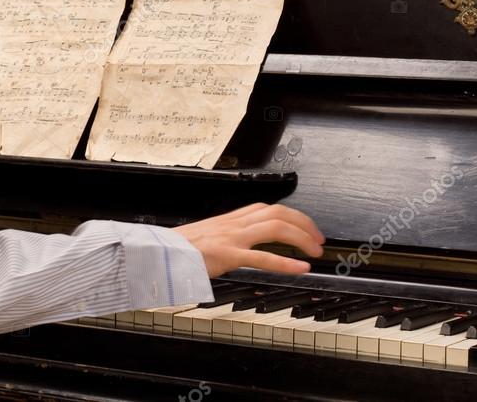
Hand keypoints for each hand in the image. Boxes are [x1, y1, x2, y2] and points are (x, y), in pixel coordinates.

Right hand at [174, 202, 324, 276]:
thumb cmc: (179, 248)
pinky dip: (286, 262)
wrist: (158, 252)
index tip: (307, 228)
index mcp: (231, 219)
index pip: (270, 208)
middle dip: (305, 224)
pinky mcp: (227, 255)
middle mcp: (234, 223)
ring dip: (301, 238)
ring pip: (275, 228)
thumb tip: (246, 244)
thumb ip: (229, 237)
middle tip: (318, 240)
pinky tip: (300, 269)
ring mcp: (232, 238)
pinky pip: (262, 257)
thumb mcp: (208, 236)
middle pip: (279, 213)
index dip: (293, 217)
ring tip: (315, 251)